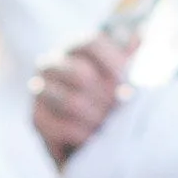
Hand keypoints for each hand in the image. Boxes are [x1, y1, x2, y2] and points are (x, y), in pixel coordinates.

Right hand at [29, 33, 130, 166]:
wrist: (88, 143)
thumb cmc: (111, 103)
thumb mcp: (126, 78)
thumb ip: (134, 58)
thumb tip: (142, 35)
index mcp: (75, 48)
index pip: (91, 43)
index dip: (114, 63)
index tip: (131, 86)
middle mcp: (51, 64)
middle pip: (81, 74)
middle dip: (107, 98)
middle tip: (122, 112)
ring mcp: (39, 91)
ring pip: (72, 102)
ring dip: (97, 118)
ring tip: (109, 126)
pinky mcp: (36, 118)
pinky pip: (60, 127)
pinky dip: (83, 136)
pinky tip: (95, 140)